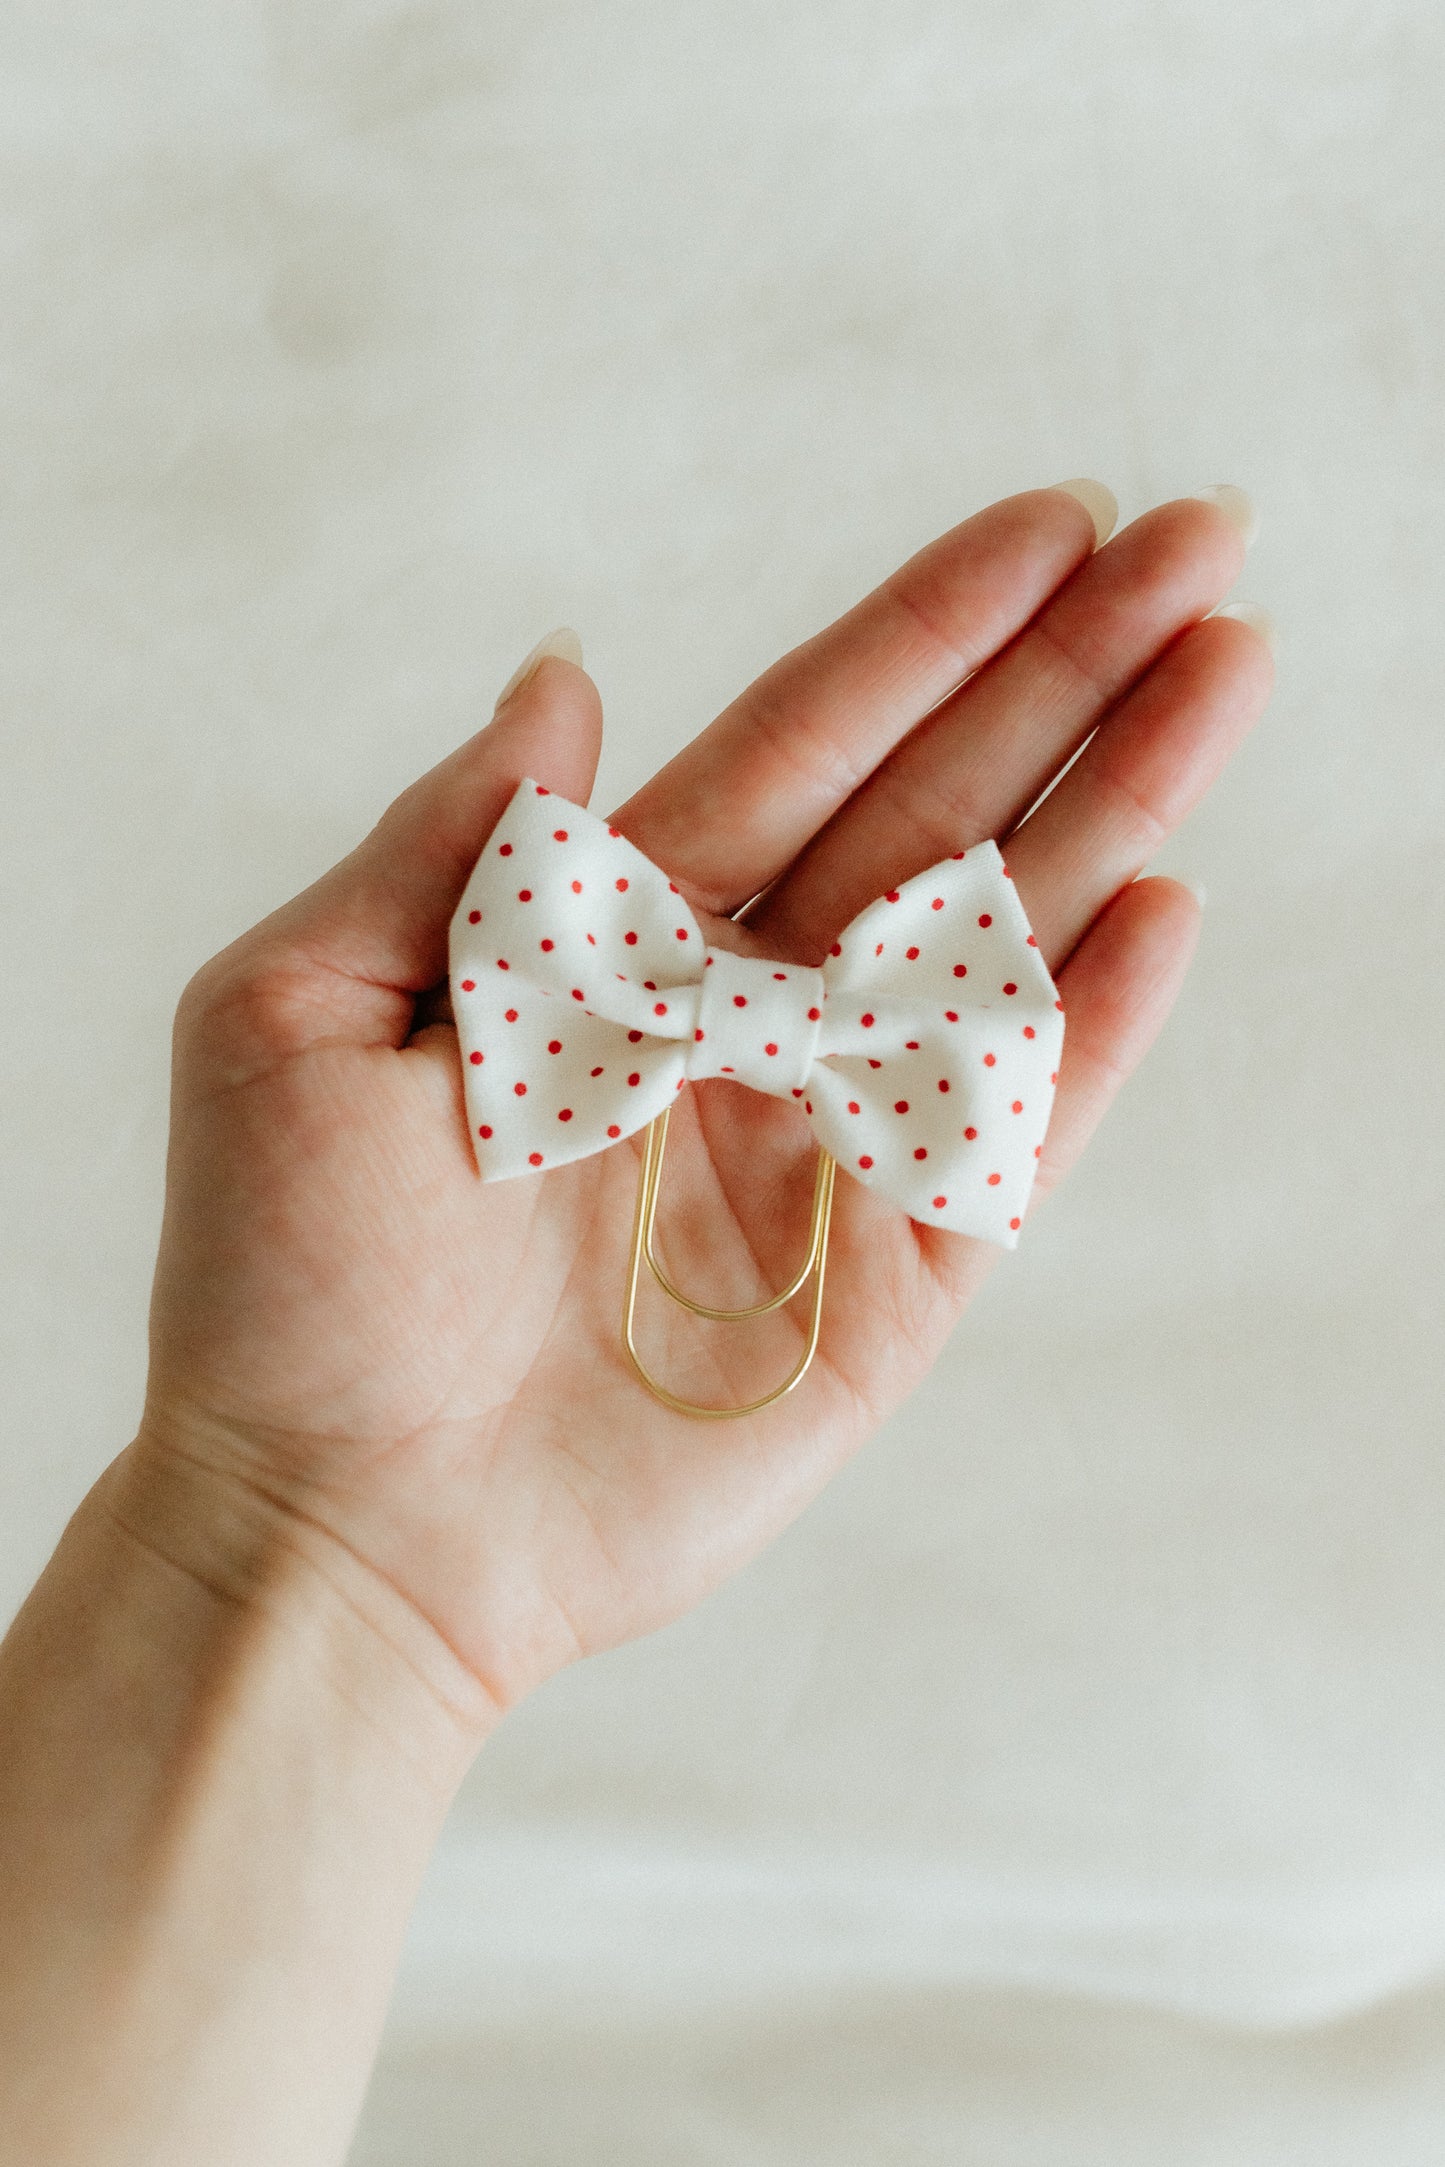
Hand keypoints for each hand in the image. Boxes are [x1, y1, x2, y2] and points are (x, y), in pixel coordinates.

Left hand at [127, 486, 1270, 1728]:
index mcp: (613, 942)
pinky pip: (1007, 1134)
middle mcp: (739, 1021)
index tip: (1054, 521)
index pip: (800, 746)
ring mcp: (823, 1145)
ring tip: (1232, 667)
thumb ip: (447, 844)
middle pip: (934, 811)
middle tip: (1203, 542)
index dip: (926, 633)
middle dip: (1070, 677)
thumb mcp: (297, 1014)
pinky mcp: (886, 1284)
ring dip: (1119, 807)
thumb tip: (568, 675)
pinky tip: (1165, 902)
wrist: (337, 1533)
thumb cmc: (284, 1283)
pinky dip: (1087, 1028)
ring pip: (997, 944)